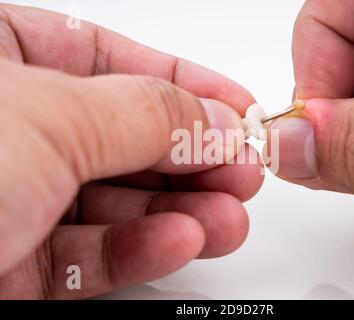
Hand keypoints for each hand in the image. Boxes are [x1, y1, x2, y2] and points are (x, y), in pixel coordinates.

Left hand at [0, 5, 262, 297]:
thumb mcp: (48, 118)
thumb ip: (144, 114)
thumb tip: (212, 120)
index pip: (103, 56)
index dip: (180, 80)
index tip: (236, 103)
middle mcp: (6, 128)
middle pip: (119, 136)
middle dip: (190, 155)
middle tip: (242, 168)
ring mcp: (8, 197)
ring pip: (111, 201)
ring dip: (179, 211)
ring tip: (228, 217)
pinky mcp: (9, 261)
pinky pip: (85, 254)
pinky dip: (138, 249)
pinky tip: (180, 240)